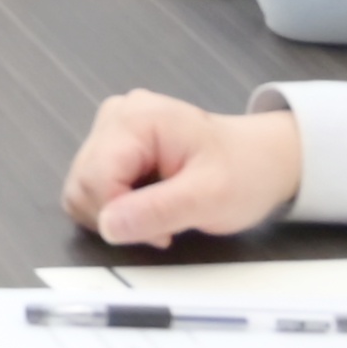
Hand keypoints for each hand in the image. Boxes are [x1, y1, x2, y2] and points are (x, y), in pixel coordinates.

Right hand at [60, 90, 304, 247]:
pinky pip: (93, 187)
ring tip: (160, 215)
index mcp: (137, 119)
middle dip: (117, 216)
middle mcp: (117, 116)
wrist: (263, 160)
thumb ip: (158, 211)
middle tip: (164, 226)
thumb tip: (108, 226)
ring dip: (116, 215)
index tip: (162, 231)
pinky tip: (149, 205)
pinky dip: (116, 208)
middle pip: (83, 183)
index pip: (95, 178)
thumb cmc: (246, 170)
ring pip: (83, 188)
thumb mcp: (210, 197)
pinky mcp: (113, 146)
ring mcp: (112, 129)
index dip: (119, 215)